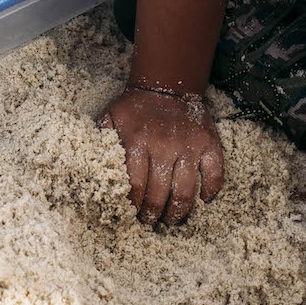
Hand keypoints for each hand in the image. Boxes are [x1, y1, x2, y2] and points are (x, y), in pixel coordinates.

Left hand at [100, 87, 225, 224]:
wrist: (167, 83)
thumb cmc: (134, 107)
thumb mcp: (109, 118)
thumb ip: (101, 142)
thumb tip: (91, 170)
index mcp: (137, 143)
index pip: (135, 186)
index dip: (132, 206)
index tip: (130, 214)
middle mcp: (164, 147)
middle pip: (159, 194)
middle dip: (152, 214)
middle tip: (149, 221)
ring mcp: (189, 146)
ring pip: (185, 191)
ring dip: (178, 212)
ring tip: (171, 220)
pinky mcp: (208, 143)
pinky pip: (215, 172)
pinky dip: (212, 190)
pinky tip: (204, 200)